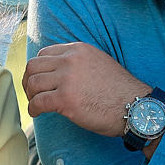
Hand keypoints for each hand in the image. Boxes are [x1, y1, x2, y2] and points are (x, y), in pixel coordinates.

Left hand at [23, 42, 146, 135]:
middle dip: (28, 80)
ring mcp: (67, 79)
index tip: (38, 80)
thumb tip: (57, 71)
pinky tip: (37, 113)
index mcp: (78, 50)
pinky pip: (38, 102)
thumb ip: (78, 63)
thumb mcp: (98, 63)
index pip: (44, 53)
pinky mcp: (66, 100)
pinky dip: (33, 109)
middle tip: (32, 93)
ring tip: (35, 103)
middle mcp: (71, 60)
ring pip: (33, 83)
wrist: (135, 107)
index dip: (38, 68)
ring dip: (30, 95)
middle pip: (34, 66)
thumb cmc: (119, 91)